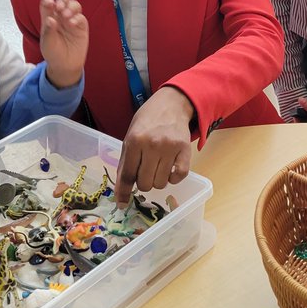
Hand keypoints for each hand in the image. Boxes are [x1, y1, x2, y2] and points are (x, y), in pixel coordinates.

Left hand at [38, 0, 87, 89]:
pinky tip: (72, 24)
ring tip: (66, 15)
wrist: (65, 65)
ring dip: (70, 6)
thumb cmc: (53, 53)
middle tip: (59, 7)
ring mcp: (72, 20)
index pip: (47, 3)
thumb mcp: (47, 43)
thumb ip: (48, 31)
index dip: (48, 0)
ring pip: (74, 5)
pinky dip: (77, 17)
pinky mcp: (81, 26)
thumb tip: (50, 19)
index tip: (49, 3)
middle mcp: (60, 16)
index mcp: (49, 17)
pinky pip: (81, 17)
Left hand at [115, 86, 194, 204]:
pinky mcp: (185, 150)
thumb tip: (121, 189)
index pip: (127, 174)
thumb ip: (125, 162)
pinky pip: (179, 176)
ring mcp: (170, 148)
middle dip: (143, 183)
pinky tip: (169, 169)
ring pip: (161, 183)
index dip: (124, 192)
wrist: (172, 104)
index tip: (122, 204)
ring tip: (158, 167)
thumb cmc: (148, 121)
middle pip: (145, 183)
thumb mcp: (130, 136)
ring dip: (158, 180)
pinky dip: (173, 179)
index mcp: (134, 141)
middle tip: (145, 172)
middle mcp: (152, 145)